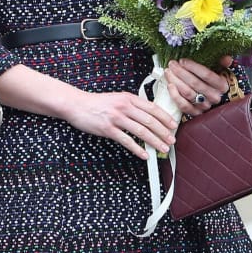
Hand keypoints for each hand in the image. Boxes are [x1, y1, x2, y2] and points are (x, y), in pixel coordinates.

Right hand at [64, 89, 178, 158]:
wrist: (77, 104)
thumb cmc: (98, 103)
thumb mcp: (118, 98)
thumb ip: (132, 104)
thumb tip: (149, 113)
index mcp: (129, 98)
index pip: (152, 108)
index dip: (165, 117)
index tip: (174, 125)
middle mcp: (125, 107)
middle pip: (150, 120)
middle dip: (163, 132)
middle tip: (172, 140)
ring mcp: (116, 118)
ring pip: (141, 131)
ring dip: (154, 141)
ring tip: (163, 148)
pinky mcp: (108, 129)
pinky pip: (126, 141)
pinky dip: (137, 149)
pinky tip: (144, 155)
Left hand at [164, 55, 234, 117]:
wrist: (211, 96)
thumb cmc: (213, 79)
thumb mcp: (220, 69)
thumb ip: (223, 62)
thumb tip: (226, 58)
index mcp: (222, 85)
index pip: (207, 75)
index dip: (193, 67)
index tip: (182, 60)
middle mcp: (215, 97)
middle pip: (195, 83)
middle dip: (181, 72)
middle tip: (171, 64)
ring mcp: (205, 106)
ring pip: (188, 93)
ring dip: (176, 81)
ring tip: (168, 72)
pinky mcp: (195, 113)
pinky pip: (184, 106)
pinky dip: (175, 96)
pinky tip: (170, 86)